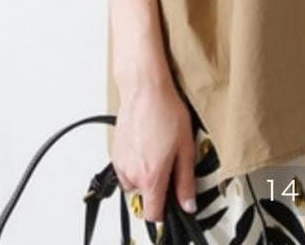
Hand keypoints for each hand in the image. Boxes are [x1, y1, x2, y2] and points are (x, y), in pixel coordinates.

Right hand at [111, 75, 198, 223]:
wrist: (144, 89)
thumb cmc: (165, 111)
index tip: (173, 202)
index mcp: (151, 177)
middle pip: (146, 196)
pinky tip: (148, 142)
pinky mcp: (115, 153)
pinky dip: (137, 162)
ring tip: (158, 149)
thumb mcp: (185, 148)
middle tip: (170, 161)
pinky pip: (127, 168)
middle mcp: (132, 174)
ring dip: (146, 174)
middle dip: (158, 185)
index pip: (153, 214)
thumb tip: (188, 203)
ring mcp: (121, 164)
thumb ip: (186, 181)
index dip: (165, 211)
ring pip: (136, 182)